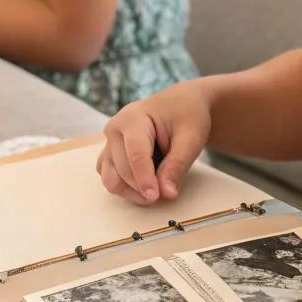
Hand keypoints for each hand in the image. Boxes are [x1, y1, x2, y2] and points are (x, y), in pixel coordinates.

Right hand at [97, 83, 211, 204]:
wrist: (181, 104)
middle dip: (141, 188)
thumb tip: (166, 194)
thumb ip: (177, 165)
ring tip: (156, 193)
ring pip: (110, 177)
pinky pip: (110, 177)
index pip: (135, 154)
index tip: (156, 197)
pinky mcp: (110, 154)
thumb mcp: (191, 138)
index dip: (144, 178)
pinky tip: (146, 184)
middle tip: (166, 194)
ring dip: (130, 191)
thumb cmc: (187, 116)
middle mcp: (114, 129)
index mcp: (132, 118)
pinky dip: (126, 188)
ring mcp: (109, 142)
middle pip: (122, 169)